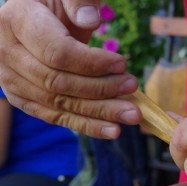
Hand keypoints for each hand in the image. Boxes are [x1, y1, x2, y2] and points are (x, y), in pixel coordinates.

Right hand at [0, 0, 141, 137]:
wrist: (31, 18)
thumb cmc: (53, 3)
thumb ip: (77, 1)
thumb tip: (90, 19)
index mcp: (16, 22)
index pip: (57, 53)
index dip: (92, 63)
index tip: (123, 63)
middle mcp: (6, 53)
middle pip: (58, 82)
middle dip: (101, 89)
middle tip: (133, 88)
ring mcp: (11, 79)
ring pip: (58, 104)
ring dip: (99, 112)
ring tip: (131, 115)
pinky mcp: (22, 98)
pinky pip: (55, 117)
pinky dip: (86, 125)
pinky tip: (112, 130)